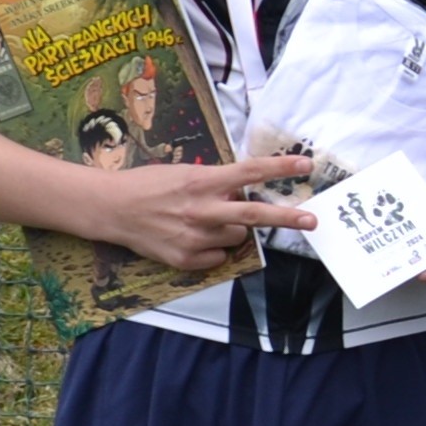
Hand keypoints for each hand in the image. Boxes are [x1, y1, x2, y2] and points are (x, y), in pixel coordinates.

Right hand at [81, 152, 323, 275]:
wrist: (112, 210)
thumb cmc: (148, 185)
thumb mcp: (184, 173)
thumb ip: (215, 184)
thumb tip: (243, 194)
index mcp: (202, 181)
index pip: (250, 172)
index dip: (280, 168)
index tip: (305, 165)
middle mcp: (202, 210)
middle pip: (255, 215)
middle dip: (288, 218)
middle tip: (312, 221)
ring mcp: (196, 237)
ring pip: (237, 237)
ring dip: (231, 230)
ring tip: (203, 220)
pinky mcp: (187, 259)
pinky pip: (218, 256)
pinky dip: (213, 249)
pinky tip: (191, 237)